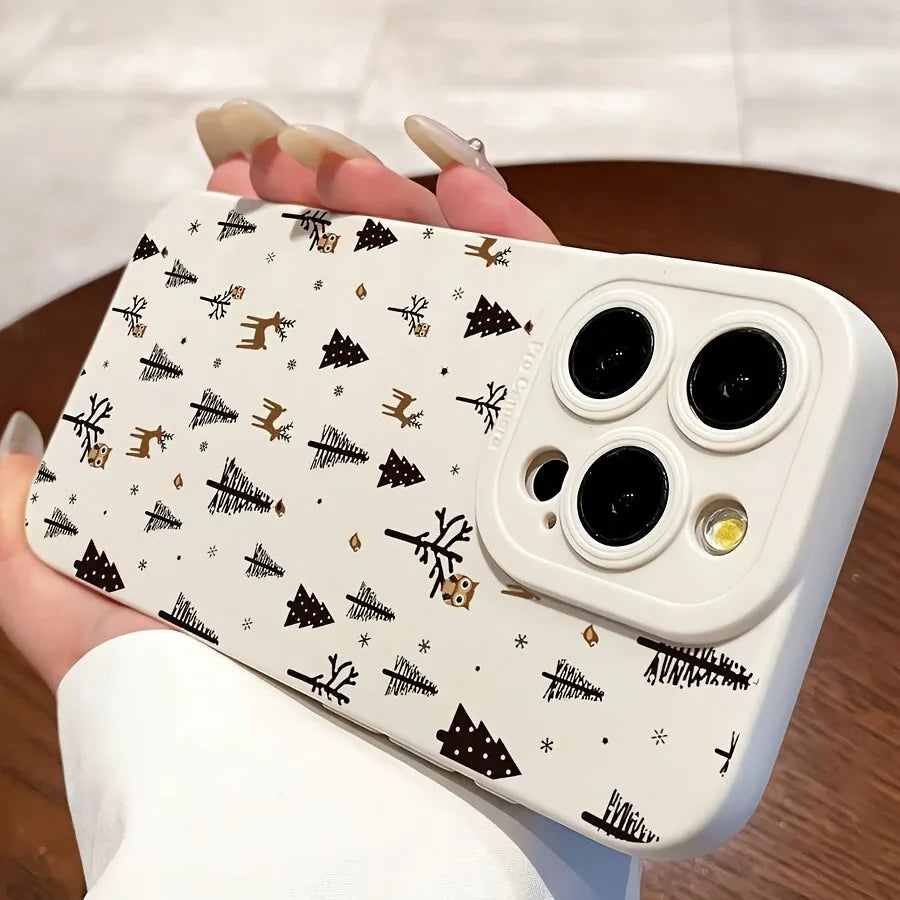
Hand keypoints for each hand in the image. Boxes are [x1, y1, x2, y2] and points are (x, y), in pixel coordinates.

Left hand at [0, 100, 557, 691]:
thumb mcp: (77, 606)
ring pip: (468, 321)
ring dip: (441, 228)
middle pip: (384, 310)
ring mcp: (456, 471)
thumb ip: (25, 526)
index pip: (288, 327)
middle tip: (328, 165)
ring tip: (407, 175)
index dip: (267, 240)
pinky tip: (493, 219)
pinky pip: (548, 367)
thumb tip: (10, 434)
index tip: (244, 176)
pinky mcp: (531, 490)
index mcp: (288, 469)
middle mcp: (376, 464)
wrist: (319, 808)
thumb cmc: (192, 714)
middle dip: (358, 214)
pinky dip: (538, 282)